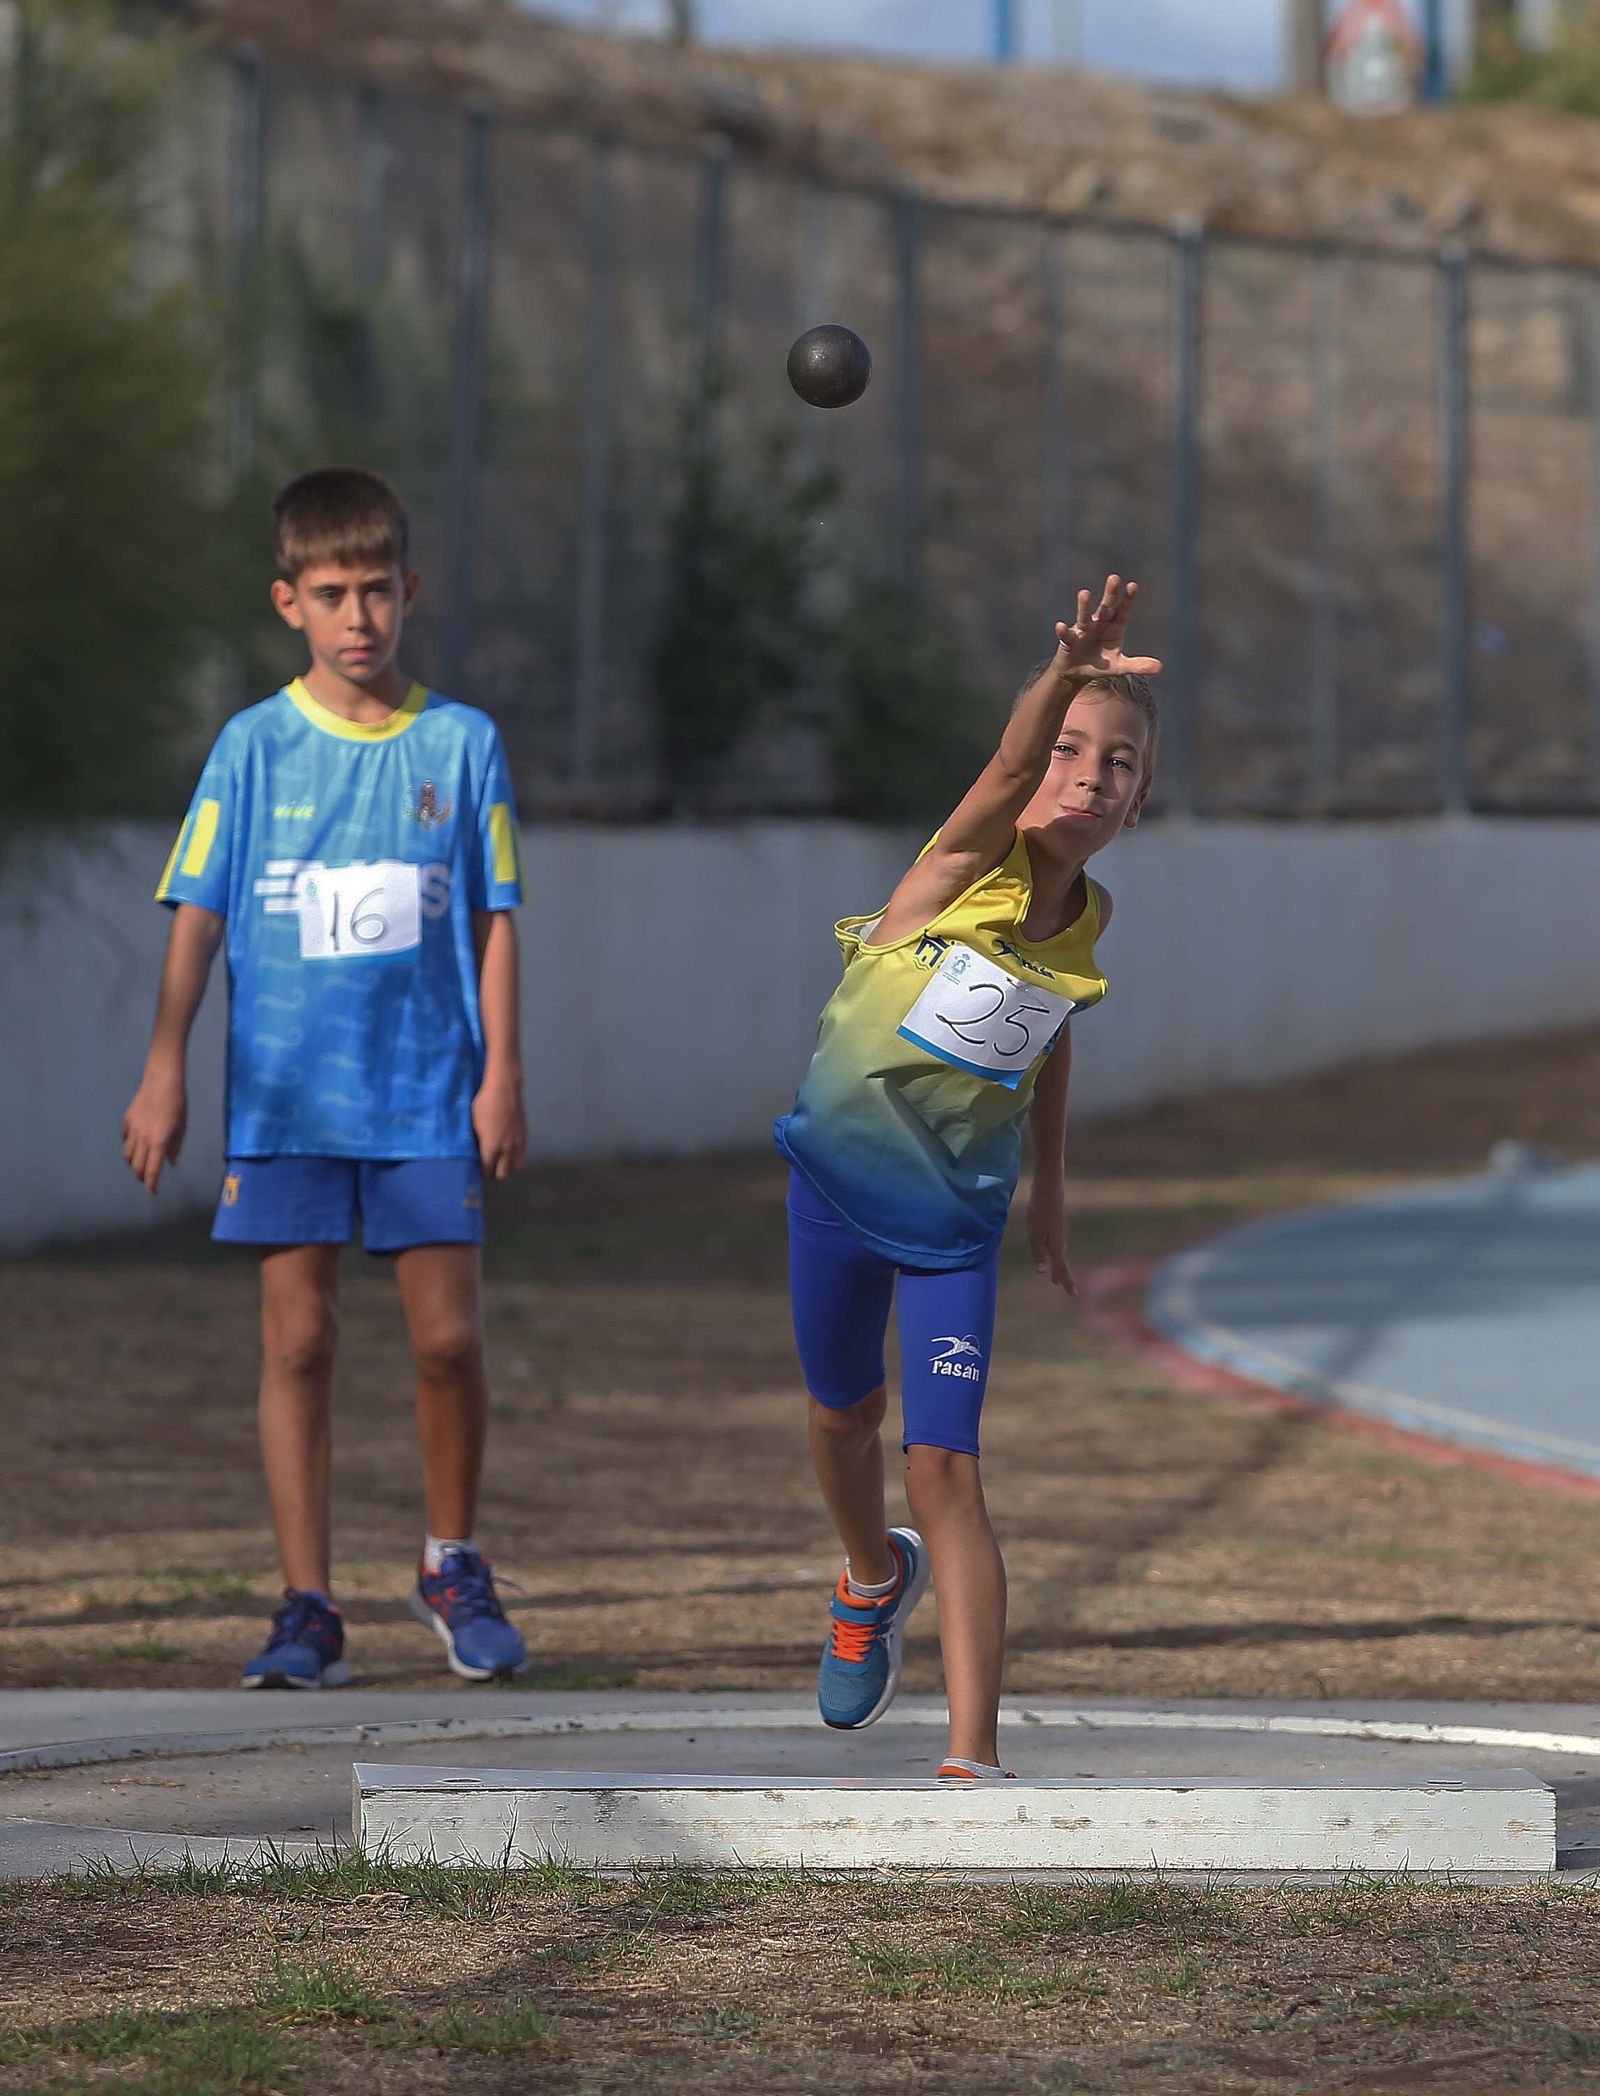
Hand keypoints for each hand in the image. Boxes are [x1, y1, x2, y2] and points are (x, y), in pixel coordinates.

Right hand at [121, 1067, 186, 1194]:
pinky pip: (124, 1138)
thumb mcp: (182, 1128)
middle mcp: (143, 1140)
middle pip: (136, 1166)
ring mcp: (132, 1130)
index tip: (153, 1192)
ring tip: (139, 1164)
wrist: (162, 1083)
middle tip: (146, 1179)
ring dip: (132, 1163)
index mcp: (159, 1143)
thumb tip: (170, 1163)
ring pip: (127, 1154)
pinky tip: (134, 1144)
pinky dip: (128, 1144)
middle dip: (140, 1176)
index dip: (151, 1184)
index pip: (152, 1170)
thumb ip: (175, 1147)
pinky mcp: (127, 1121)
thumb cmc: (178, 1105)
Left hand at [473, 1072, 526, 1181]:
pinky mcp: (524, 1134)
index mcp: (490, 1146)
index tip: (479, 1173)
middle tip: (489, 1167)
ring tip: (501, 1161)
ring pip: (515, 1166)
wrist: (504, 1088)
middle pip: (502, 1173)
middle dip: (495, 1173)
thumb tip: (477, 1148)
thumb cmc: (485, 1103)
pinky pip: (522, 1154)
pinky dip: (517, 1156)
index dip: (482, 1173)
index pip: (486, 1169)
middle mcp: (505, 1148)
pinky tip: (511, 1153)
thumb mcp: (474, 1122)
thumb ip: (478, 1139)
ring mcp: (517, 1142)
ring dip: (507, 1165)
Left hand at [1028, 1192, 1076, 1296]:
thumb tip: (1041, 1272)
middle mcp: (1061, 1239)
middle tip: (1068, 1290)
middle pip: (1062, 1261)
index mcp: (1056, 1244)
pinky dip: (1058, 1252)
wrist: (1049, 1186)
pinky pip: (1059, 1242)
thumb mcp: (1035, 1233)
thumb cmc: (1039, 1209)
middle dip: (1064, 1275)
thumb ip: (1038, 1252)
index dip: (1066, 1281)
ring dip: (1060, 1264)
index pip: (1061, 1267)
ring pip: (1061, 1251)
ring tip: (1058, 1275)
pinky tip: (1057, 1249)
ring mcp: (1060, 1230)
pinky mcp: (1058, 1222)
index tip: (1073, 1294)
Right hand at [1054, 574, 1161, 686]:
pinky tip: (1061, 626)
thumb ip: (1138, 665)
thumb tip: (1160, 668)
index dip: (1128, 599)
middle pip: (1106, 607)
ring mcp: (1083, 630)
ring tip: (1084, 593)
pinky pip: (1066, 635)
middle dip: (1110, 594)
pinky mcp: (1068, 640)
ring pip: (1084, 616)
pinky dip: (1063, 631)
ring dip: (1084, 605)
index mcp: (1115, 626)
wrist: (1077, 673)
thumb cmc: (1101, 665)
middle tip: (1114, 578)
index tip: (1133, 586)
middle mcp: (1100, 623)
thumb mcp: (1120, 666)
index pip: (1123, 610)